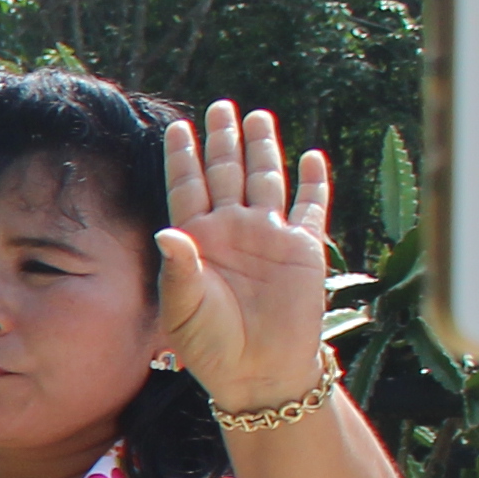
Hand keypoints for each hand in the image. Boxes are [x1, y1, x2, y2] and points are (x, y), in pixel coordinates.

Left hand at [156, 101, 335, 408]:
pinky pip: (310, 207)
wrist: (260, 372)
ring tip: (259, 116)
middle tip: (220, 105)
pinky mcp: (303, 249)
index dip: (183, 157)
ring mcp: (269, 237)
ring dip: (263, 149)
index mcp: (198, 241)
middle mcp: (233, 231)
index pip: (188, 187)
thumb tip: (166, 230)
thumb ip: (178, 268)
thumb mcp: (185, 308)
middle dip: (224, 139)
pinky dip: (313, 182)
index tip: (177, 127)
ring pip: (266, 179)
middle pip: (227, 172)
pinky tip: (311, 157)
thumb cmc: (213, 345)